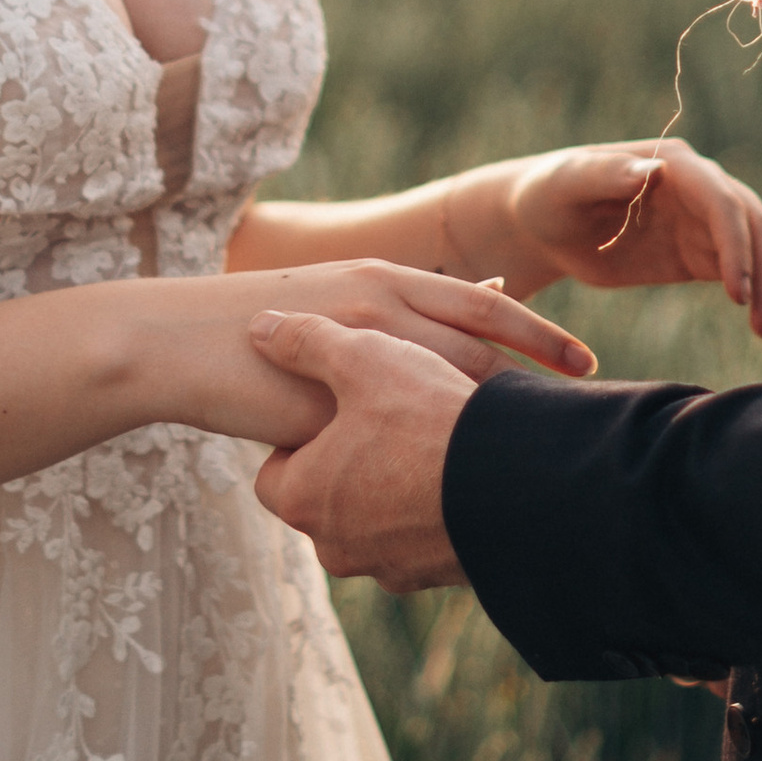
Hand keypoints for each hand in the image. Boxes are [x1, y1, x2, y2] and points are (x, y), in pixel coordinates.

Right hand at [212, 260, 590, 453]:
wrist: (176, 342)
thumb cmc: (257, 328)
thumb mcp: (338, 303)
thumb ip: (401, 309)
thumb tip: (486, 297)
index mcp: (382, 277)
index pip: (483, 307)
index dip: (538, 336)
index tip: (585, 363)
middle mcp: (375, 304)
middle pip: (478, 347)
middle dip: (533, 380)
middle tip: (585, 410)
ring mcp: (350, 352)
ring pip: (441, 386)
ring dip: (489, 420)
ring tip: (538, 455)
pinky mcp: (322, 401)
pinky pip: (388, 432)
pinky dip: (427, 452)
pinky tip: (455, 483)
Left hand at [248, 314, 486, 590]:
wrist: (517, 486)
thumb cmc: (426, 419)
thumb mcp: (362, 358)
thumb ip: (306, 342)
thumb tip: (260, 327)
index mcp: (302, 498)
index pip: (274, 472)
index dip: (301, 436)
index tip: (336, 410)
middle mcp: (334, 546)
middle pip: (324, 500)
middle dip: (348, 465)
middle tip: (385, 423)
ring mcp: (387, 568)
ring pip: (373, 523)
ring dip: (391, 491)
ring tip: (426, 446)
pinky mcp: (433, 576)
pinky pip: (419, 540)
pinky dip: (430, 511)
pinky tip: (456, 474)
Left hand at [486, 141, 761, 340]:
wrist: (546, 224)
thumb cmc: (552, 193)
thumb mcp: (569, 182)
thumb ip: (607, 175)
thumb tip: (653, 172)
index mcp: (674, 164)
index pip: (720, 201)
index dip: (734, 243)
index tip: (737, 292)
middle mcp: (701, 187)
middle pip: (751, 226)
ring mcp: (704, 222)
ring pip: (756, 251)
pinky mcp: (700, 255)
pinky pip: (740, 274)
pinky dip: (758, 299)